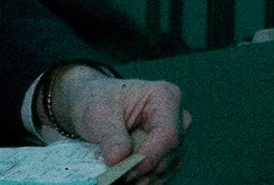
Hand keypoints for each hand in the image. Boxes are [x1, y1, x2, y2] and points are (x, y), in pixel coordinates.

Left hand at [45, 65, 190, 183]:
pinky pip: (160, 175)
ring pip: (166, 169)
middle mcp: (178, 119)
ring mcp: (176, 140)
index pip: (168, 134)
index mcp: (165, 97)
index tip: (128, 170)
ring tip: (117, 180)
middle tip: (117, 179)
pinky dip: (142, 180)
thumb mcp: (97, 112)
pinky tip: (124, 181)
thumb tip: (117, 160)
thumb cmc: (99, 100)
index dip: (150, 156)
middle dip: (143, 171)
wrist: (95, 104)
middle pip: (169, 155)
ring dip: (142, 179)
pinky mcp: (169, 157)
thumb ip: (110, 135)